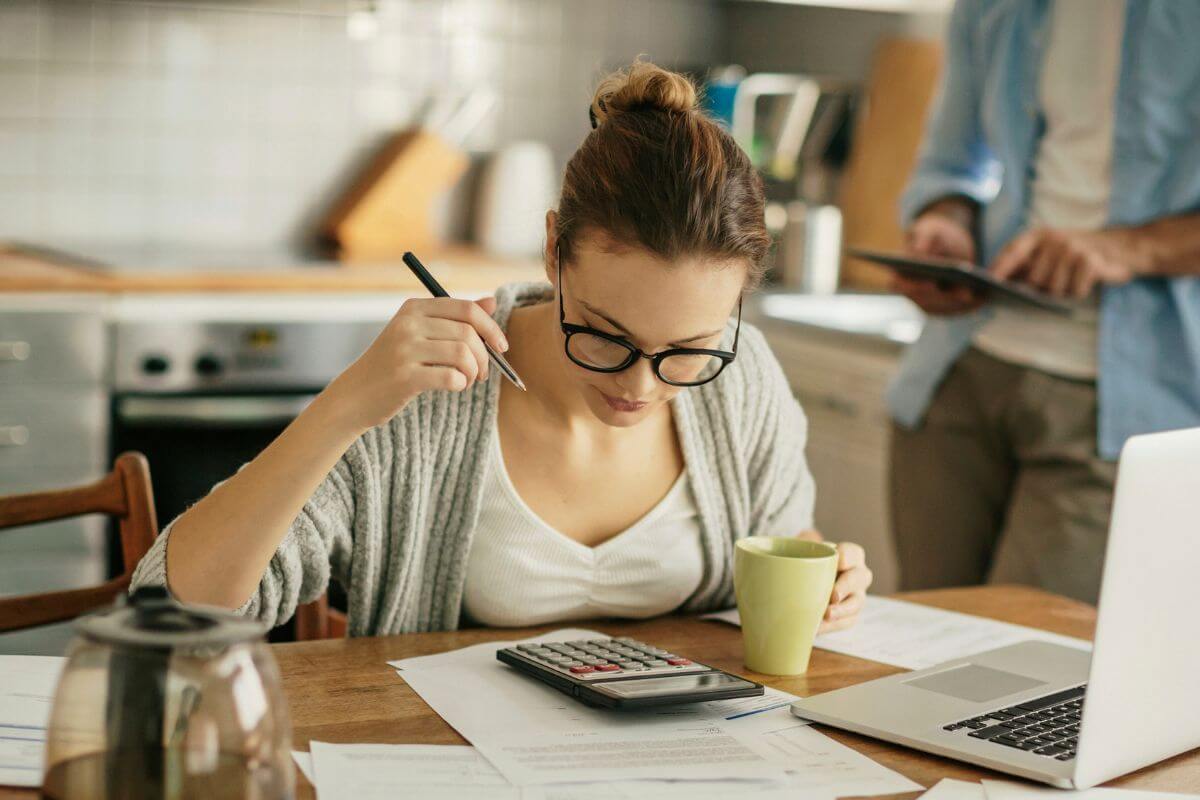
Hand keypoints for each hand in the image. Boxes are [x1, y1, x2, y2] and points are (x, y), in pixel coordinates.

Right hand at [324, 296, 507, 432]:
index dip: (491, 328)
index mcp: (413, 308)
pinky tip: (454, 387)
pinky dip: (460, 384)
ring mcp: (404, 350)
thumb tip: (492, 300)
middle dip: (485, 356)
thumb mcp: (419, 333)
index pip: (466, 309)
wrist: (354, 394)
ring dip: (474, 372)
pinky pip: (452, 377)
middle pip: (468, 333)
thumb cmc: (393, 364)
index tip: (501, 347)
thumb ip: (455, 317)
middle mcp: (408, 324)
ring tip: (467, 380)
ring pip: (463, 355)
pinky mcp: (405, 377)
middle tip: (482, 373)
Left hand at [796, 531, 872, 633]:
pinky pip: (847, 621)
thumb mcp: (803, 550)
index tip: (838, 562)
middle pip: (860, 578)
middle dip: (846, 587)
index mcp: (850, 555)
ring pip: (857, 603)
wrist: (803, 583)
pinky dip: (833, 626)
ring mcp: (857, 595)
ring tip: (826, 615)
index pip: (853, 552)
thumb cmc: (805, 562)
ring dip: (842, 611)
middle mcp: (858, 574)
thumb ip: (801, 545)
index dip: (847, 557)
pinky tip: (818, 628)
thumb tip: (795, 540)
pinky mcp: (850, 614)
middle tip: (833, 596)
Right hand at [894, 211, 985, 315]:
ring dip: (962, 305)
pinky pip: (958, 310)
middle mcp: (911, 296)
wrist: (947, 243)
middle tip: (965, 293)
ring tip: (980, 296)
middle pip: (928, 302)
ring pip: (945, 309)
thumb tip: (918, 253)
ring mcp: (929, 304)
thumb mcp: (929, 231)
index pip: (903, 287)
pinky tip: (985, 297)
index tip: (932, 283)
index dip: (916, 287)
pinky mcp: (946, 307)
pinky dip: (970, 305)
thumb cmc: (934, 235)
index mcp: (900, 277)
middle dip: (947, 298)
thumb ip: (922, 239)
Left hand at [991, 228, 1134, 297]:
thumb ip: (1023, 265)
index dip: (998, 269)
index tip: (986, 285)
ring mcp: (1072, 248)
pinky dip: (1078, 292)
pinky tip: (1085, 282)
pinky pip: (1074, 291)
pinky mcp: (1090, 260)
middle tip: (1052, 287)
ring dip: (1061, 292)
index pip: (1011, 253)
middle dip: (1039, 291)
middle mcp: (1053, 238)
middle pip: (1033, 280)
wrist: (1120, 246)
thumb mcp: (1047, 253)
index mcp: (1036, 235)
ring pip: (1053, 289)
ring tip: (1071, 281)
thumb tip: (993, 287)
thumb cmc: (1073, 256)